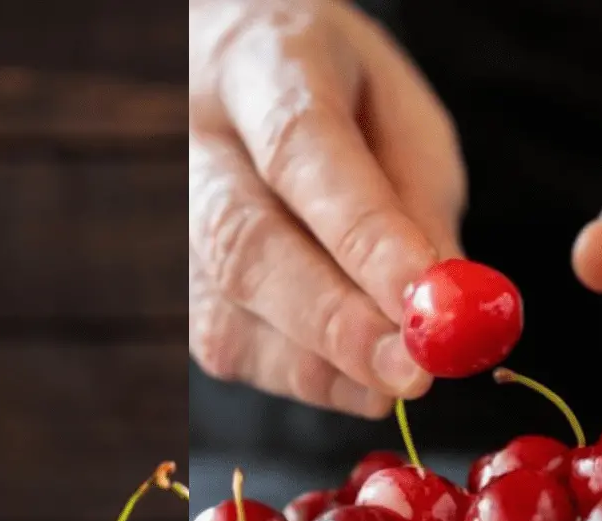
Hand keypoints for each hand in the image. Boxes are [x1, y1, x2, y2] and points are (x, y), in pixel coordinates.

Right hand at [189, 0, 465, 416]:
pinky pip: (230, 348)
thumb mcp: (401, 119)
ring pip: (226, 312)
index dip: (361, 236)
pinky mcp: (174, 287)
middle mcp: (191, 140)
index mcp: (259, 64)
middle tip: (411, 371)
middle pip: (241, 242)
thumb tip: (434, 308)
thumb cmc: (340, 99)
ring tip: (396, 375)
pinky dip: (304, 375)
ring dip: (322, 364)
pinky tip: (353, 372)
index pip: (299, 150)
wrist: (244, 78)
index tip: (423, 303)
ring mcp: (167, 216)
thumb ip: (418, 207)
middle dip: (334, 322)